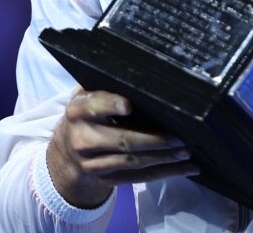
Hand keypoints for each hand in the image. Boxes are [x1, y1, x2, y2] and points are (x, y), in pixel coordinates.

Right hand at [46, 88, 196, 207]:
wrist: (67, 150)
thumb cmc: (88, 113)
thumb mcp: (88, 95)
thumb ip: (106, 86)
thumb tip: (143, 73)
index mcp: (78, 111)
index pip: (95, 106)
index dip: (110, 105)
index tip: (129, 105)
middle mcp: (82, 139)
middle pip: (122, 140)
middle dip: (154, 140)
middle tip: (179, 137)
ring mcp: (92, 163)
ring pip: (132, 162)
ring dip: (163, 159)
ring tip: (185, 152)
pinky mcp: (105, 179)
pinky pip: (137, 178)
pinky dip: (163, 173)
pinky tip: (183, 168)